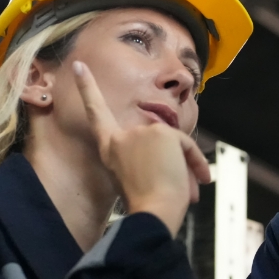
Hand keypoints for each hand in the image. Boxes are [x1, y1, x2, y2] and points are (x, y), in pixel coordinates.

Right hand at [70, 60, 211, 234]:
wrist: (153, 213)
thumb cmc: (147, 205)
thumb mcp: (139, 177)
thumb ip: (148, 158)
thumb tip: (178, 157)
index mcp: (110, 149)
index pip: (96, 113)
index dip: (88, 88)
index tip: (79, 65)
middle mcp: (121, 138)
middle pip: (156, 139)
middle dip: (173, 163)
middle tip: (182, 193)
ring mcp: (140, 133)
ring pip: (173, 143)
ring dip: (186, 167)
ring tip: (185, 192)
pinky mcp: (159, 133)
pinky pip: (186, 144)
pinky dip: (196, 162)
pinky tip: (199, 178)